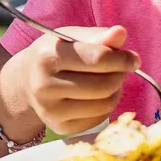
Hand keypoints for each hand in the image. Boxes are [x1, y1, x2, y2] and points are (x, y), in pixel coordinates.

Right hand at [5, 26, 133, 138]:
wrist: (27, 82)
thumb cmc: (56, 54)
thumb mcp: (72, 38)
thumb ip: (98, 36)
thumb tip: (121, 33)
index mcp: (47, 56)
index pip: (98, 59)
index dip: (122, 59)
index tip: (133, 58)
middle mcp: (44, 86)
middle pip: (103, 85)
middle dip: (120, 75)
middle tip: (122, 69)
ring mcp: (51, 111)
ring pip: (104, 104)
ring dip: (116, 91)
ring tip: (110, 80)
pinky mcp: (60, 127)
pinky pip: (99, 119)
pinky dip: (107, 106)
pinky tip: (100, 96)